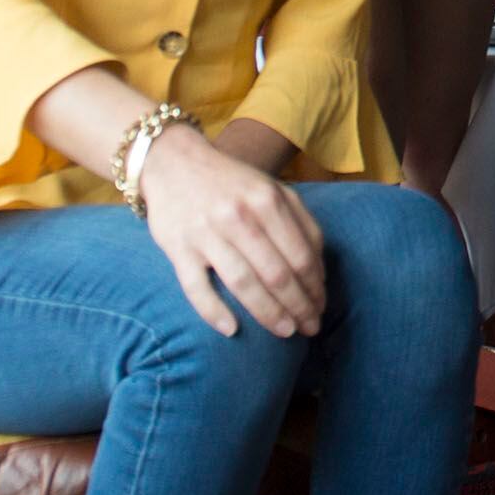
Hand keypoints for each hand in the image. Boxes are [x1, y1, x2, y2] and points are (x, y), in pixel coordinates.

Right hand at [136, 124, 327, 338]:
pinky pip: (196, 287)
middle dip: (299, 307)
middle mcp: (238, 216)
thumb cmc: (231, 183)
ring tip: (286, 332)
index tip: (321, 307)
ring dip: (269, 314)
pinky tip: (231, 330)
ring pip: (243, 284)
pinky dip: (213, 312)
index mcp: (267, 200)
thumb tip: (320, 270)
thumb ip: (301, 222)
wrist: (172, 162)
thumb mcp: (272, 189)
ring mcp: (206, 233)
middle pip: (277, 274)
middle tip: (310, 328)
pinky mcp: (178, 248)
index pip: (301, 255)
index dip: (315, 287)